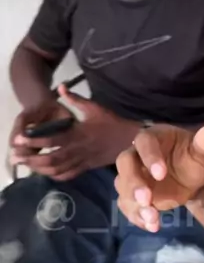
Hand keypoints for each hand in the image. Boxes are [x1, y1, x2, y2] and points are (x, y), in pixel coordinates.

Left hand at [11, 85, 139, 181]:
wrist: (130, 140)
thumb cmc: (111, 122)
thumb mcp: (94, 107)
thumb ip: (75, 98)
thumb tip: (60, 86)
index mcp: (77, 134)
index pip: (51, 139)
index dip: (34, 140)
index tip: (19, 139)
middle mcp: (77, 150)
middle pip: (49, 159)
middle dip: (30, 159)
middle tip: (15, 157)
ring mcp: (81, 161)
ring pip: (56, 170)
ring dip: (38, 169)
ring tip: (25, 164)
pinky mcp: (86, 168)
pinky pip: (66, 175)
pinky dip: (53, 175)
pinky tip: (44, 171)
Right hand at [115, 122, 203, 231]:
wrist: (192, 177)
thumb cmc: (193, 158)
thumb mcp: (202, 151)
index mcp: (152, 137)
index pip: (144, 142)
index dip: (150, 157)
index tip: (161, 175)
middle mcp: (136, 154)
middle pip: (124, 163)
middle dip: (133, 182)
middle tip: (147, 199)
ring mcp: (132, 175)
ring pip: (122, 186)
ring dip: (134, 203)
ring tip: (153, 218)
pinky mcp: (132, 195)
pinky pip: (126, 205)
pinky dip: (136, 216)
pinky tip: (152, 226)